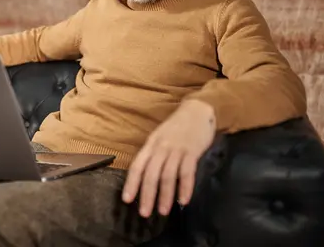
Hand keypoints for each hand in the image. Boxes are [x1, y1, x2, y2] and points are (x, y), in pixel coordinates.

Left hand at [122, 99, 215, 217]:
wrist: (197, 110)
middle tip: (144, 213)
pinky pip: (187, 172)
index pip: (137, 166)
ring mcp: (176, 149)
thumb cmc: (177, 127)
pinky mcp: (192, 152)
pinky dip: (185, 187)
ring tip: (163, 211)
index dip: (131, 183)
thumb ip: (153, 154)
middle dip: (147, 195)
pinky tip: (183, 200)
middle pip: (151, 174)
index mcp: (151, 145)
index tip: (127, 199)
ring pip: (168, 175)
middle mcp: (161, 148)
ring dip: (165, 195)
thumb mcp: (159, 137)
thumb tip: (145, 177)